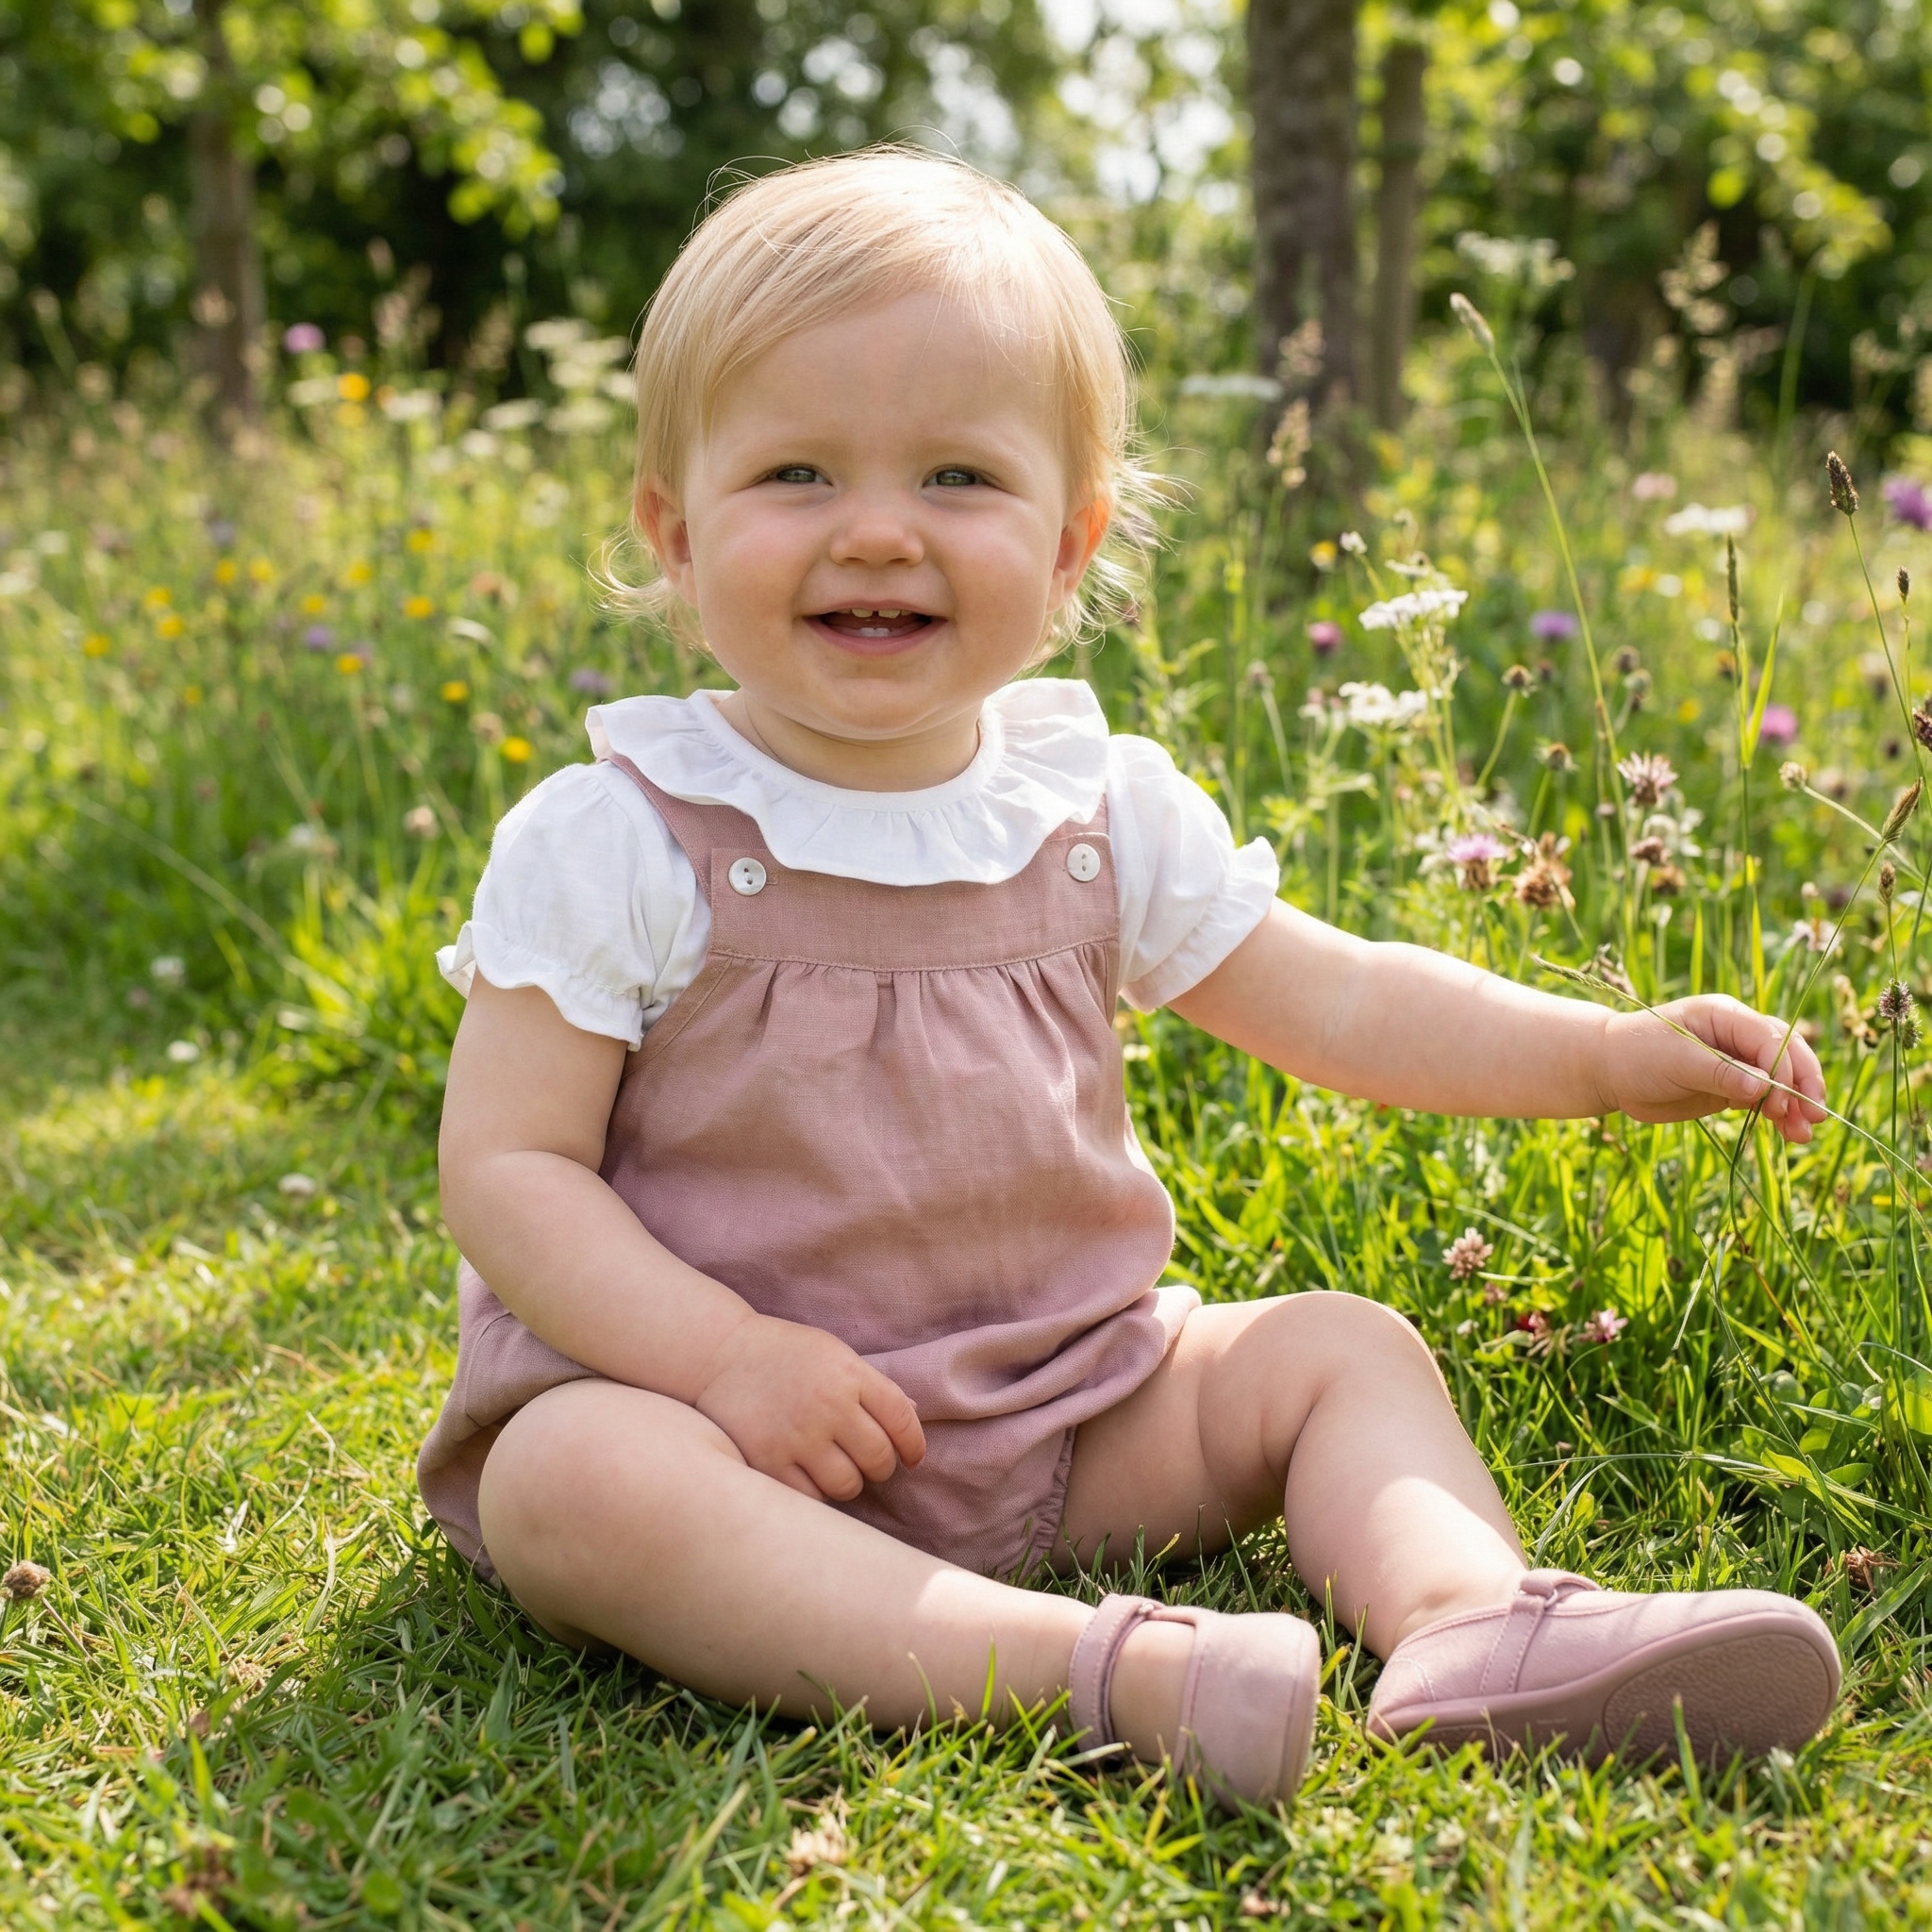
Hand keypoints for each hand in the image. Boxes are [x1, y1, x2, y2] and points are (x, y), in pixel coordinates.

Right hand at [692, 1313, 925, 1502]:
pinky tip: (808, 1476)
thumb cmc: (783, 1355)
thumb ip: (871, 1387)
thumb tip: (912, 1418)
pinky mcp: (767, 1460)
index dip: (914, 1446)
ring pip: (848, 1485)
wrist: (717, 1354)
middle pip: (879, 1458)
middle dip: (880, 1466)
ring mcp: (797, 1435)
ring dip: (849, 1482)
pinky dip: (815, 1492)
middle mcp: (827, 1405)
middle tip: (867, 1462)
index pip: (902, 1419)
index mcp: (849, 1374)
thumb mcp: (833, 1354)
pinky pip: (809, 1497)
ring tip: (835, 1468)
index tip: (912, 1458)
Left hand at [1601, 996, 1828, 1143]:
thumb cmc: (1637, 1054)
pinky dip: (1778, 1116)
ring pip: (1781, 1081)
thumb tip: (1763, 1086)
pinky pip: (1764, 1100)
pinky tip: (1790, 1134)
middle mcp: (1738, 1035)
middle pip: (1787, 1057)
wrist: (1609, 1071)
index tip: (1783, 1099)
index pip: (1770, 1038)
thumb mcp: (1676, 1060)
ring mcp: (1738, 1062)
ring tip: (1802, 1135)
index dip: (1785, 1068)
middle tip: (1813, 1117)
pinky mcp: (1731, 1087)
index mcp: (1726, 1015)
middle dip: (1802, 1086)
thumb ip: (1720, 1073)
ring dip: (1795, 1106)